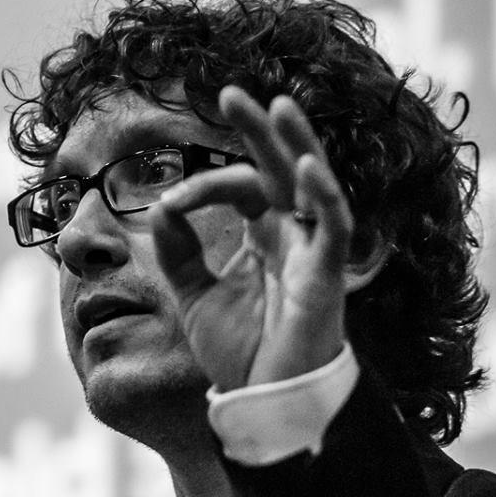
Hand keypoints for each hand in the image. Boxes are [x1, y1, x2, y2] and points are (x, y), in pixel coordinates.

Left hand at [148, 86, 353, 391]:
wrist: (260, 405)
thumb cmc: (239, 353)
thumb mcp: (194, 296)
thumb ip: (179, 253)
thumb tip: (162, 207)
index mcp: (262, 237)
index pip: (239, 187)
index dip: (203, 185)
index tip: (170, 205)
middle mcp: (290, 236)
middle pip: (278, 169)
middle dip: (258, 130)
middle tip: (231, 92)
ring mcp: (312, 252)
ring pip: (311, 185)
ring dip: (296, 144)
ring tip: (277, 106)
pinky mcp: (327, 276)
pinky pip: (333, 227)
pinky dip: (322, 195)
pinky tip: (304, 166)